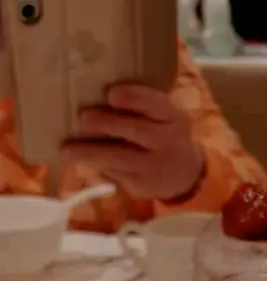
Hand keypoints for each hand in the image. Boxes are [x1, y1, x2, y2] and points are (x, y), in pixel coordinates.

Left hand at [62, 84, 204, 201]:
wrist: (185, 174)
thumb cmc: (163, 134)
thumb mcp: (163, 116)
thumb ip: (140, 106)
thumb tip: (93, 95)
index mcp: (173, 117)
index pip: (155, 104)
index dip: (133, 98)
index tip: (110, 94)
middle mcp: (168, 141)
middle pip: (136, 131)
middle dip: (106, 123)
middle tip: (82, 118)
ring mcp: (156, 167)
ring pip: (121, 158)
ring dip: (91, 152)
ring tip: (67, 150)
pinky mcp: (142, 186)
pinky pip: (116, 174)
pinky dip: (96, 165)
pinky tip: (80, 160)